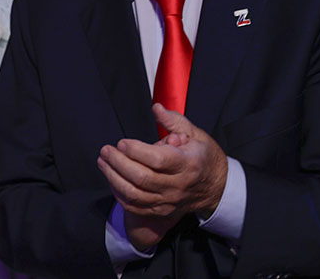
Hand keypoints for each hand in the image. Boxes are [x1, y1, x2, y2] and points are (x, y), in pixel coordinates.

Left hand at [96, 104, 227, 248]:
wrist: (216, 187)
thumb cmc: (203, 156)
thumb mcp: (196, 133)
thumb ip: (174, 121)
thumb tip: (156, 108)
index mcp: (188, 163)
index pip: (158, 160)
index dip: (136, 151)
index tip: (122, 142)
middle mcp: (178, 185)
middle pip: (142, 178)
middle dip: (119, 163)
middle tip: (106, 150)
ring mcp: (169, 200)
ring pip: (135, 195)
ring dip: (114, 178)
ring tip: (103, 162)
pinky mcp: (162, 210)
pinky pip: (136, 207)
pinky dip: (120, 194)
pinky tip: (112, 179)